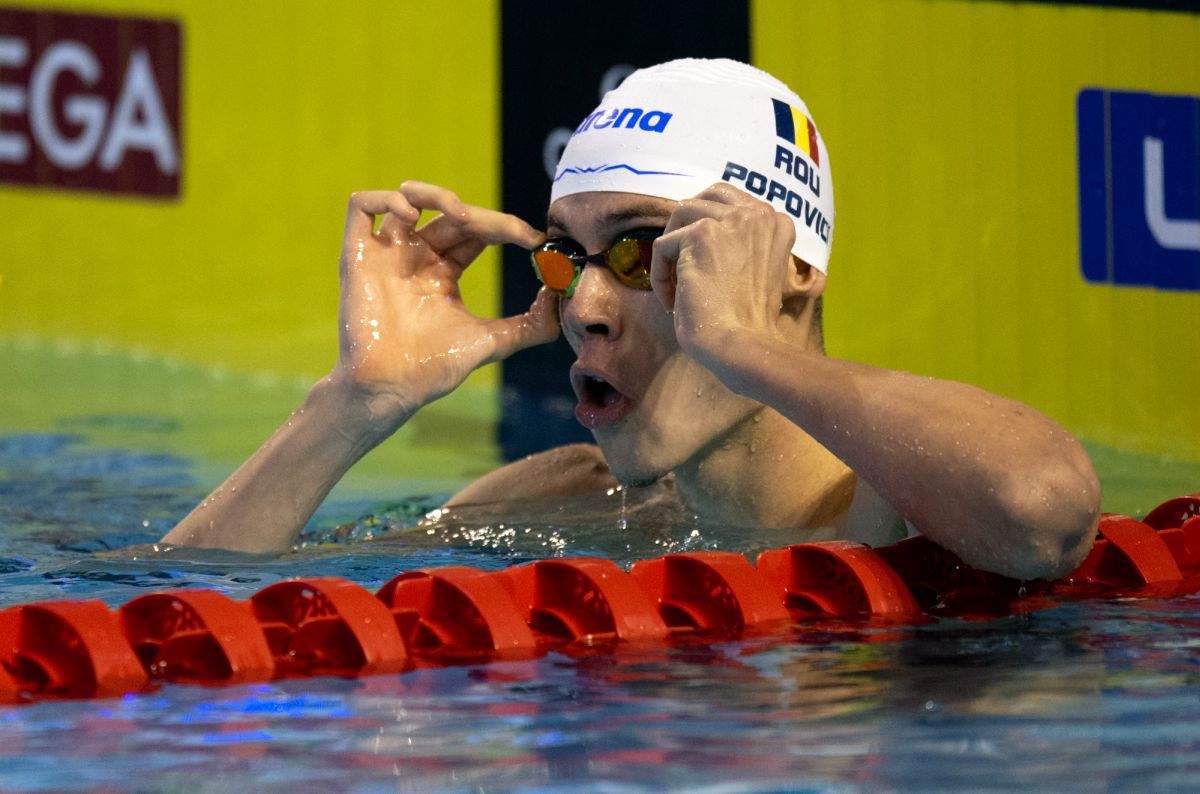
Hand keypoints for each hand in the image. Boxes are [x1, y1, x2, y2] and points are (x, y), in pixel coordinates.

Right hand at [333, 182, 559, 430]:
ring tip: (460, 213)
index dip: (504, 227)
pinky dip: (386, 199)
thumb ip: (530, 325)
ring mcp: (384, 254)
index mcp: (441, 273)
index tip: (534, 240)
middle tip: (510, 231)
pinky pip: (362, 207)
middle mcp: (413, 258)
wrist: (390, 388)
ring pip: (405, 199)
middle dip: (483, 216)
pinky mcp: (356, 255)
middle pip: (449, 214)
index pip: (475, 233)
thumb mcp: (493, 343)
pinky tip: (412, 217)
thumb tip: (562, 298)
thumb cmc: (433, 368)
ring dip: (435, 194)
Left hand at [649, 183, 797, 373]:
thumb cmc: (749, 323)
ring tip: (675, 286)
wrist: (741, 346)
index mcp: (778, 223)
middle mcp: (760, 214)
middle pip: (709, 195)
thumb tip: (706, 237)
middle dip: (688, 222)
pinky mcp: (701, 234)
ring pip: (681, 214)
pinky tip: (671, 302)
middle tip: (678, 257)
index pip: (735, 203)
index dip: (712, 227)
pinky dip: (660, 275)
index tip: (705, 262)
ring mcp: (731, 220)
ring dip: (671, 250)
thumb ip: (743, 247)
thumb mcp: (758, 273)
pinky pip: (663, 245)